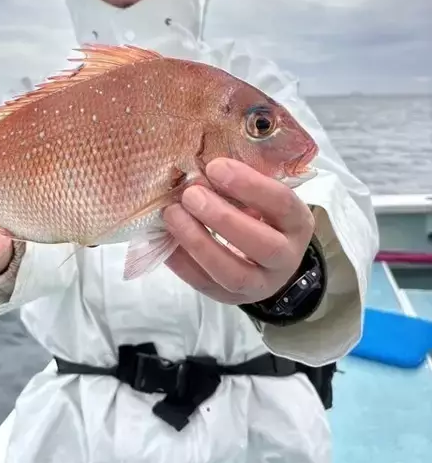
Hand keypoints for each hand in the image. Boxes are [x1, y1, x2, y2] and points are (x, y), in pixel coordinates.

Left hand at [163, 159, 314, 304]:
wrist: (267, 258)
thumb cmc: (260, 213)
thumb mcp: (262, 195)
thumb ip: (240, 181)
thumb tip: (198, 163)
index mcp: (297, 223)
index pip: (282, 203)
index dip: (249, 185)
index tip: (215, 167)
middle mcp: (286, 258)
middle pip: (261, 245)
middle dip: (222, 218)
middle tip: (191, 194)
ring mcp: (260, 284)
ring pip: (233, 274)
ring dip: (198, 242)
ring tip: (173, 214)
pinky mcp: (231, 298)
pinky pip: (205, 285)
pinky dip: (181, 262)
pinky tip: (164, 238)